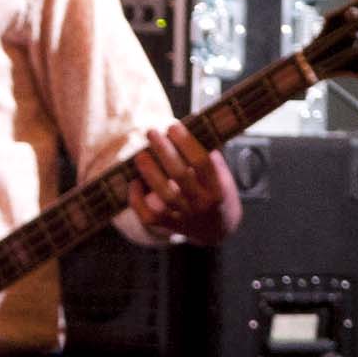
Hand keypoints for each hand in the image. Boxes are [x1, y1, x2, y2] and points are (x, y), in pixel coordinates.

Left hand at [125, 122, 236, 244]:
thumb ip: (209, 157)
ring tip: (140, 155)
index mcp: (218, 189)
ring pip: (164, 195)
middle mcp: (202, 204)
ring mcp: (185, 218)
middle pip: (180, 175)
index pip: (202, 162)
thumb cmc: (218, 194)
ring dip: (150, 172)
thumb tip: (188, 132)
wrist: (218, 230)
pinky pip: (149, 217)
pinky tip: (134, 183)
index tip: (173, 127)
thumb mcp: (223, 176)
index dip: (186, 142)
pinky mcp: (170, 227)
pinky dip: (138, 201)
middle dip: (164, 151)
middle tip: (152, 132)